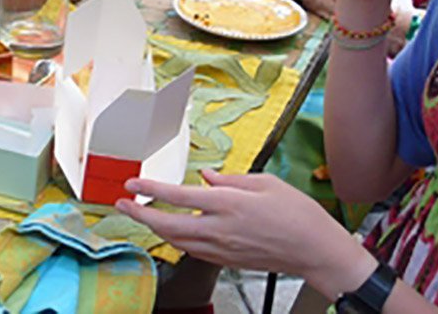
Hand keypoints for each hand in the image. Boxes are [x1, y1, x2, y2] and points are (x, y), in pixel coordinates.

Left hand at [116, 170, 374, 291]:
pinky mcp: (227, 261)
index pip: (178, 195)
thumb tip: (206, 177)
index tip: (131, 183)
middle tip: (121, 204)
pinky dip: (179, 239)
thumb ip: (230, 179)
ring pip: (177, 240)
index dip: (150, 189)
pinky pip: (194, 251)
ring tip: (143, 215)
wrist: (316, 250)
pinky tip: (176, 230)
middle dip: (139, 215)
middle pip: (168, 225)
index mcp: (229, 204)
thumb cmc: (297, 213)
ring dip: (156, 228)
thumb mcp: (264, 183)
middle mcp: (220, 229)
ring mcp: (223, 249)